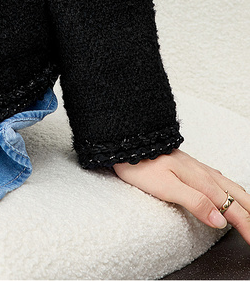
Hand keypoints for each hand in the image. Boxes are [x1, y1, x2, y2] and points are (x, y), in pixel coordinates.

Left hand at [113, 148, 249, 242]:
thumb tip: (220, 220)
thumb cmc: (142, 166)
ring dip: (245, 203)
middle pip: (237, 197)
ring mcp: (199, 169)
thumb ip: (195, 202)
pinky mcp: (192, 167)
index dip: (246, 226)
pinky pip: (221, 181)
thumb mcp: (166, 187)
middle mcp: (204, 174)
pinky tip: (230, 194)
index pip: (231, 209)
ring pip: (231, 187)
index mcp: (201, 181)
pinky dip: (233, 192)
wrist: (129, 142)